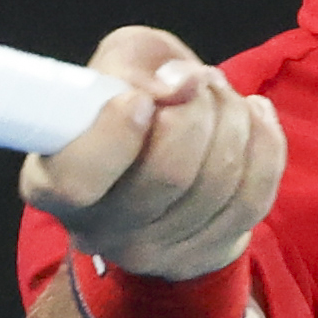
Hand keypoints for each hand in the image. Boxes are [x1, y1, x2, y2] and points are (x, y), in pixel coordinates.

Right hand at [18, 26, 284, 280]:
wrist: (165, 161)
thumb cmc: (130, 103)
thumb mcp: (114, 64)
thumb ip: (134, 64)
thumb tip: (178, 86)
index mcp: (53, 183)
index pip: (78, 178)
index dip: (116, 134)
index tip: (142, 98)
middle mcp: (99, 230)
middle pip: (169, 173)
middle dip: (198, 108)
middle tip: (198, 82)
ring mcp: (156, 252)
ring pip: (220, 181)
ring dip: (233, 117)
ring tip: (221, 96)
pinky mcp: (207, 253)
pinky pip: (256, 195)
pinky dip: (265, 142)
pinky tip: (252, 116)